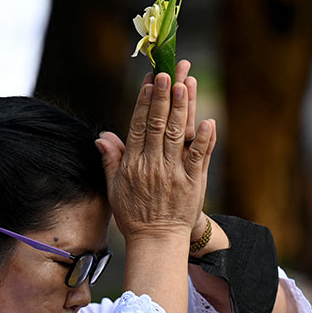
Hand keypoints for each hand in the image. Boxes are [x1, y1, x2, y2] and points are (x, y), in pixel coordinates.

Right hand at [98, 59, 216, 241]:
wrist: (156, 241)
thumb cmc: (134, 214)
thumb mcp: (114, 188)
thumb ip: (111, 160)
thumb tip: (102, 136)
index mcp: (133, 164)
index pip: (138, 126)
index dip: (144, 102)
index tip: (149, 80)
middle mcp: (153, 165)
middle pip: (159, 124)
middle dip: (163, 96)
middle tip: (168, 71)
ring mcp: (174, 173)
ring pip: (179, 134)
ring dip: (183, 107)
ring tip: (186, 82)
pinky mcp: (193, 182)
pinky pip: (200, 157)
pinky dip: (205, 139)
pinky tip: (209, 120)